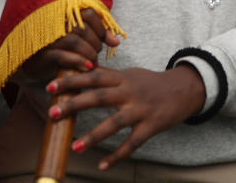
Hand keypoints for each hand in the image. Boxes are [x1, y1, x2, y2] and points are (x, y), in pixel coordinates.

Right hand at [21, 8, 119, 81]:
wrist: (36, 66)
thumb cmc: (62, 50)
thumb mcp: (81, 41)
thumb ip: (99, 37)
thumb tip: (116, 42)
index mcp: (65, 15)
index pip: (89, 13)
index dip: (101, 27)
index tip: (105, 40)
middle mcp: (55, 24)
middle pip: (82, 28)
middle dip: (95, 42)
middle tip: (98, 53)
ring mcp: (47, 39)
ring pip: (73, 41)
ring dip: (89, 53)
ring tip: (94, 62)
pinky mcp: (42, 55)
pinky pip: (61, 55)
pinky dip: (78, 61)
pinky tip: (87, 67)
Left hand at [47, 64, 204, 170]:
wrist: (185, 89)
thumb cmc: (152, 83)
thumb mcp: (130, 75)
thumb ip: (109, 76)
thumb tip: (84, 70)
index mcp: (122, 79)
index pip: (92, 77)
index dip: (71, 81)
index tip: (51, 87)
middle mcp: (129, 92)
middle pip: (98, 97)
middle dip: (74, 104)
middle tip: (53, 112)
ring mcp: (141, 110)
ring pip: (115, 123)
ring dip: (94, 136)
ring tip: (75, 147)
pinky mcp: (151, 126)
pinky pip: (133, 143)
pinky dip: (118, 155)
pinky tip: (103, 165)